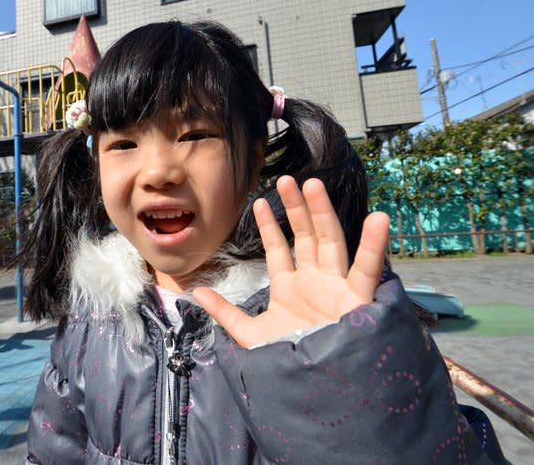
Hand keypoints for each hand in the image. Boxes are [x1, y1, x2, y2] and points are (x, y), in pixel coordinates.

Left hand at [193, 176, 389, 347]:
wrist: (316, 393)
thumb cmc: (289, 363)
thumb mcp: (252, 336)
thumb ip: (226, 313)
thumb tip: (196, 292)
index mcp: (290, 288)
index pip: (279, 249)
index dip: (269, 226)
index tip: (257, 202)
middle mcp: (315, 282)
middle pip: (305, 236)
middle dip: (295, 209)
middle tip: (286, 180)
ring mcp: (336, 287)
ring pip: (331, 242)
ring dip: (322, 213)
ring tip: (313, 185)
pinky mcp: (358, 300)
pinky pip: (368, 270)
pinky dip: (375, 245)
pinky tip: (379, 218)